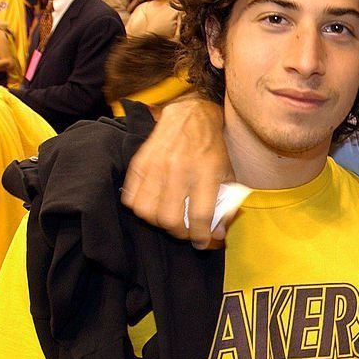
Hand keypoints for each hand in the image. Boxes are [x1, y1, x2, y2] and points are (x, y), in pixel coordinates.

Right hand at [121, 95, 232, 247]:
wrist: (191, 116)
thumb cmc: (212, 148)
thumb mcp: (227, 174)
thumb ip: (225, 205)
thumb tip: (218, 234)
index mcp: (206, 172)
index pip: (200, 216)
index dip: (201, 236)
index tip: (202, 243)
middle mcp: (179, 169)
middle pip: (170, 219)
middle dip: (179, 233)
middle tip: (186, 232)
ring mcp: (156, 165)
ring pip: (148, 212)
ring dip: (158, 223)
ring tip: (169, 220)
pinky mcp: (139, 162)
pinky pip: (131, 197)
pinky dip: (141, 208)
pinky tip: (154, 206)